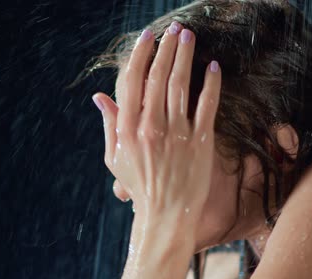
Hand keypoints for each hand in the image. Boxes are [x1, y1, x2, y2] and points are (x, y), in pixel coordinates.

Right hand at [92, 24, 221, 250]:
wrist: (166, 215)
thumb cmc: (138, 186)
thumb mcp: (115, 157)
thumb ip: (109, 124)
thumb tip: (99, 97)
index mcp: (128, 129)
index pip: (132, 81)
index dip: (140, 55)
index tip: (147, 37)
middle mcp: (151, 127)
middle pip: (158, 77)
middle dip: (166, 48)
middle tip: (173, 29)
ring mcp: (177, 134)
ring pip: (181, 85)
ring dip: (185, 56)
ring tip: (189, 36)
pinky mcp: (200, 142)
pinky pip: (207, 105)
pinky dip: (211, 83)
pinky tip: (212, 67)